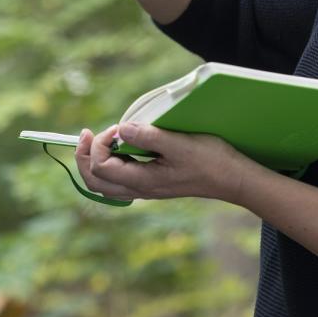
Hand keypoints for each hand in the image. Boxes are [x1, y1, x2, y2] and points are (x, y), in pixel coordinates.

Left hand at [74, 122, 250, 201]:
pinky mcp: (153, 182)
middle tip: (86, 134)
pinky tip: (121, 147)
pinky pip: (120, 180)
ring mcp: (146, 188)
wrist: (233, 179)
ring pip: (106, 184)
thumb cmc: (210, 160)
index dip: (99, 145)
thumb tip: (120, 130)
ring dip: (95, 161)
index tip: (116, 127)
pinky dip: (111, 164)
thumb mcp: (179, 144)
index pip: (101, 168)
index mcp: (143, 181)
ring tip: (100, 139)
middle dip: (84, 157)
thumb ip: (148, 137)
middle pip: (95, 182)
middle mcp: (140, 189)